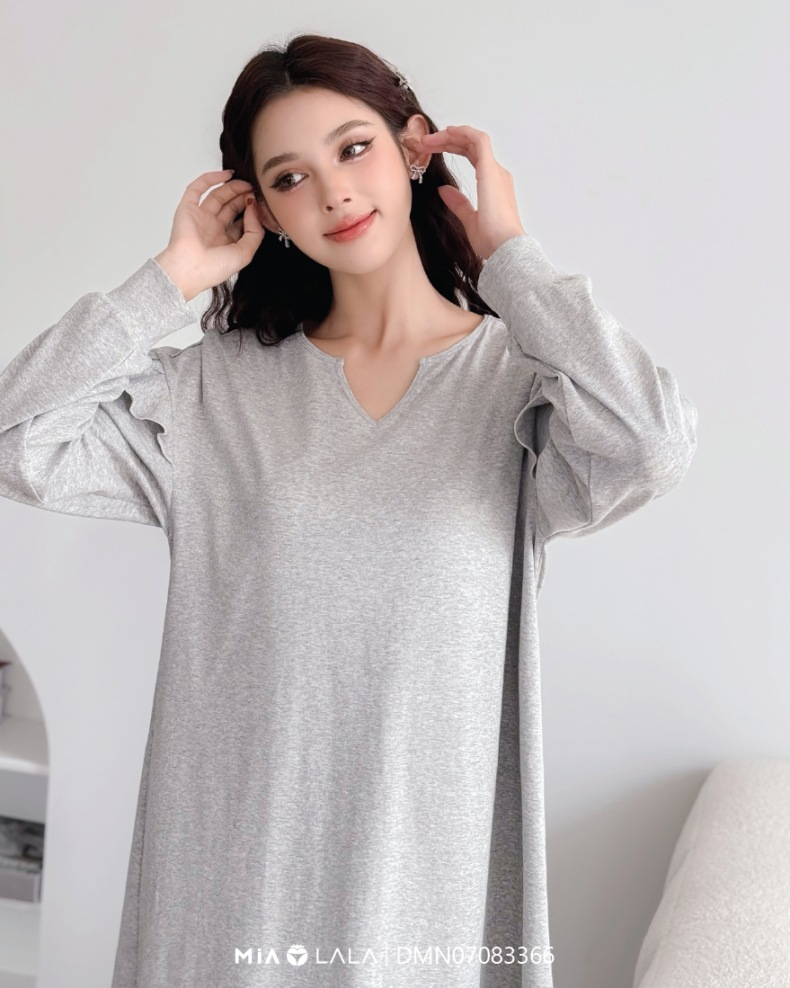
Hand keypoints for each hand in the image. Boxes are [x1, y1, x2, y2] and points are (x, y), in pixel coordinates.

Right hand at [155, 170, 264, 300]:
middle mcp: (213, 228)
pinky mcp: (187, 208)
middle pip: (230, 206)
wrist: (190, 269)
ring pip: (217, 196)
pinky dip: (211, 178)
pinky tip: (226, 174)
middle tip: (254, 190)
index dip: (252, 211)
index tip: (260, 204)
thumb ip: (255, 231)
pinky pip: (198, 188)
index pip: (241, 221)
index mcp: (225, 241)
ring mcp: (200, 217)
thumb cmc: (214, 268)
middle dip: (243, 197)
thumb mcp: (245, 253)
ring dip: (232, 188)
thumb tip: (253, 207)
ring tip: (246, 184)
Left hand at [413, 126, 526, 259]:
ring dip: (451, 136)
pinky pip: (478, 141)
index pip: (473, 157)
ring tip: (429, 139)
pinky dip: (463, 133)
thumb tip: (444, 191)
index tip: (432, 150)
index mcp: (493, 184)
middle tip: (426, 143)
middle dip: (448, 141)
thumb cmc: (492, 240)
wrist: (504, 247)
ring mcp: (495, 171)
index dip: (453, 149)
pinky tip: (447, 132)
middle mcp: (496, 174)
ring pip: (473, 140)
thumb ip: (458, 203)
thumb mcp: (469, 220)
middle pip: (471, 146)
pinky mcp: (490, 170)